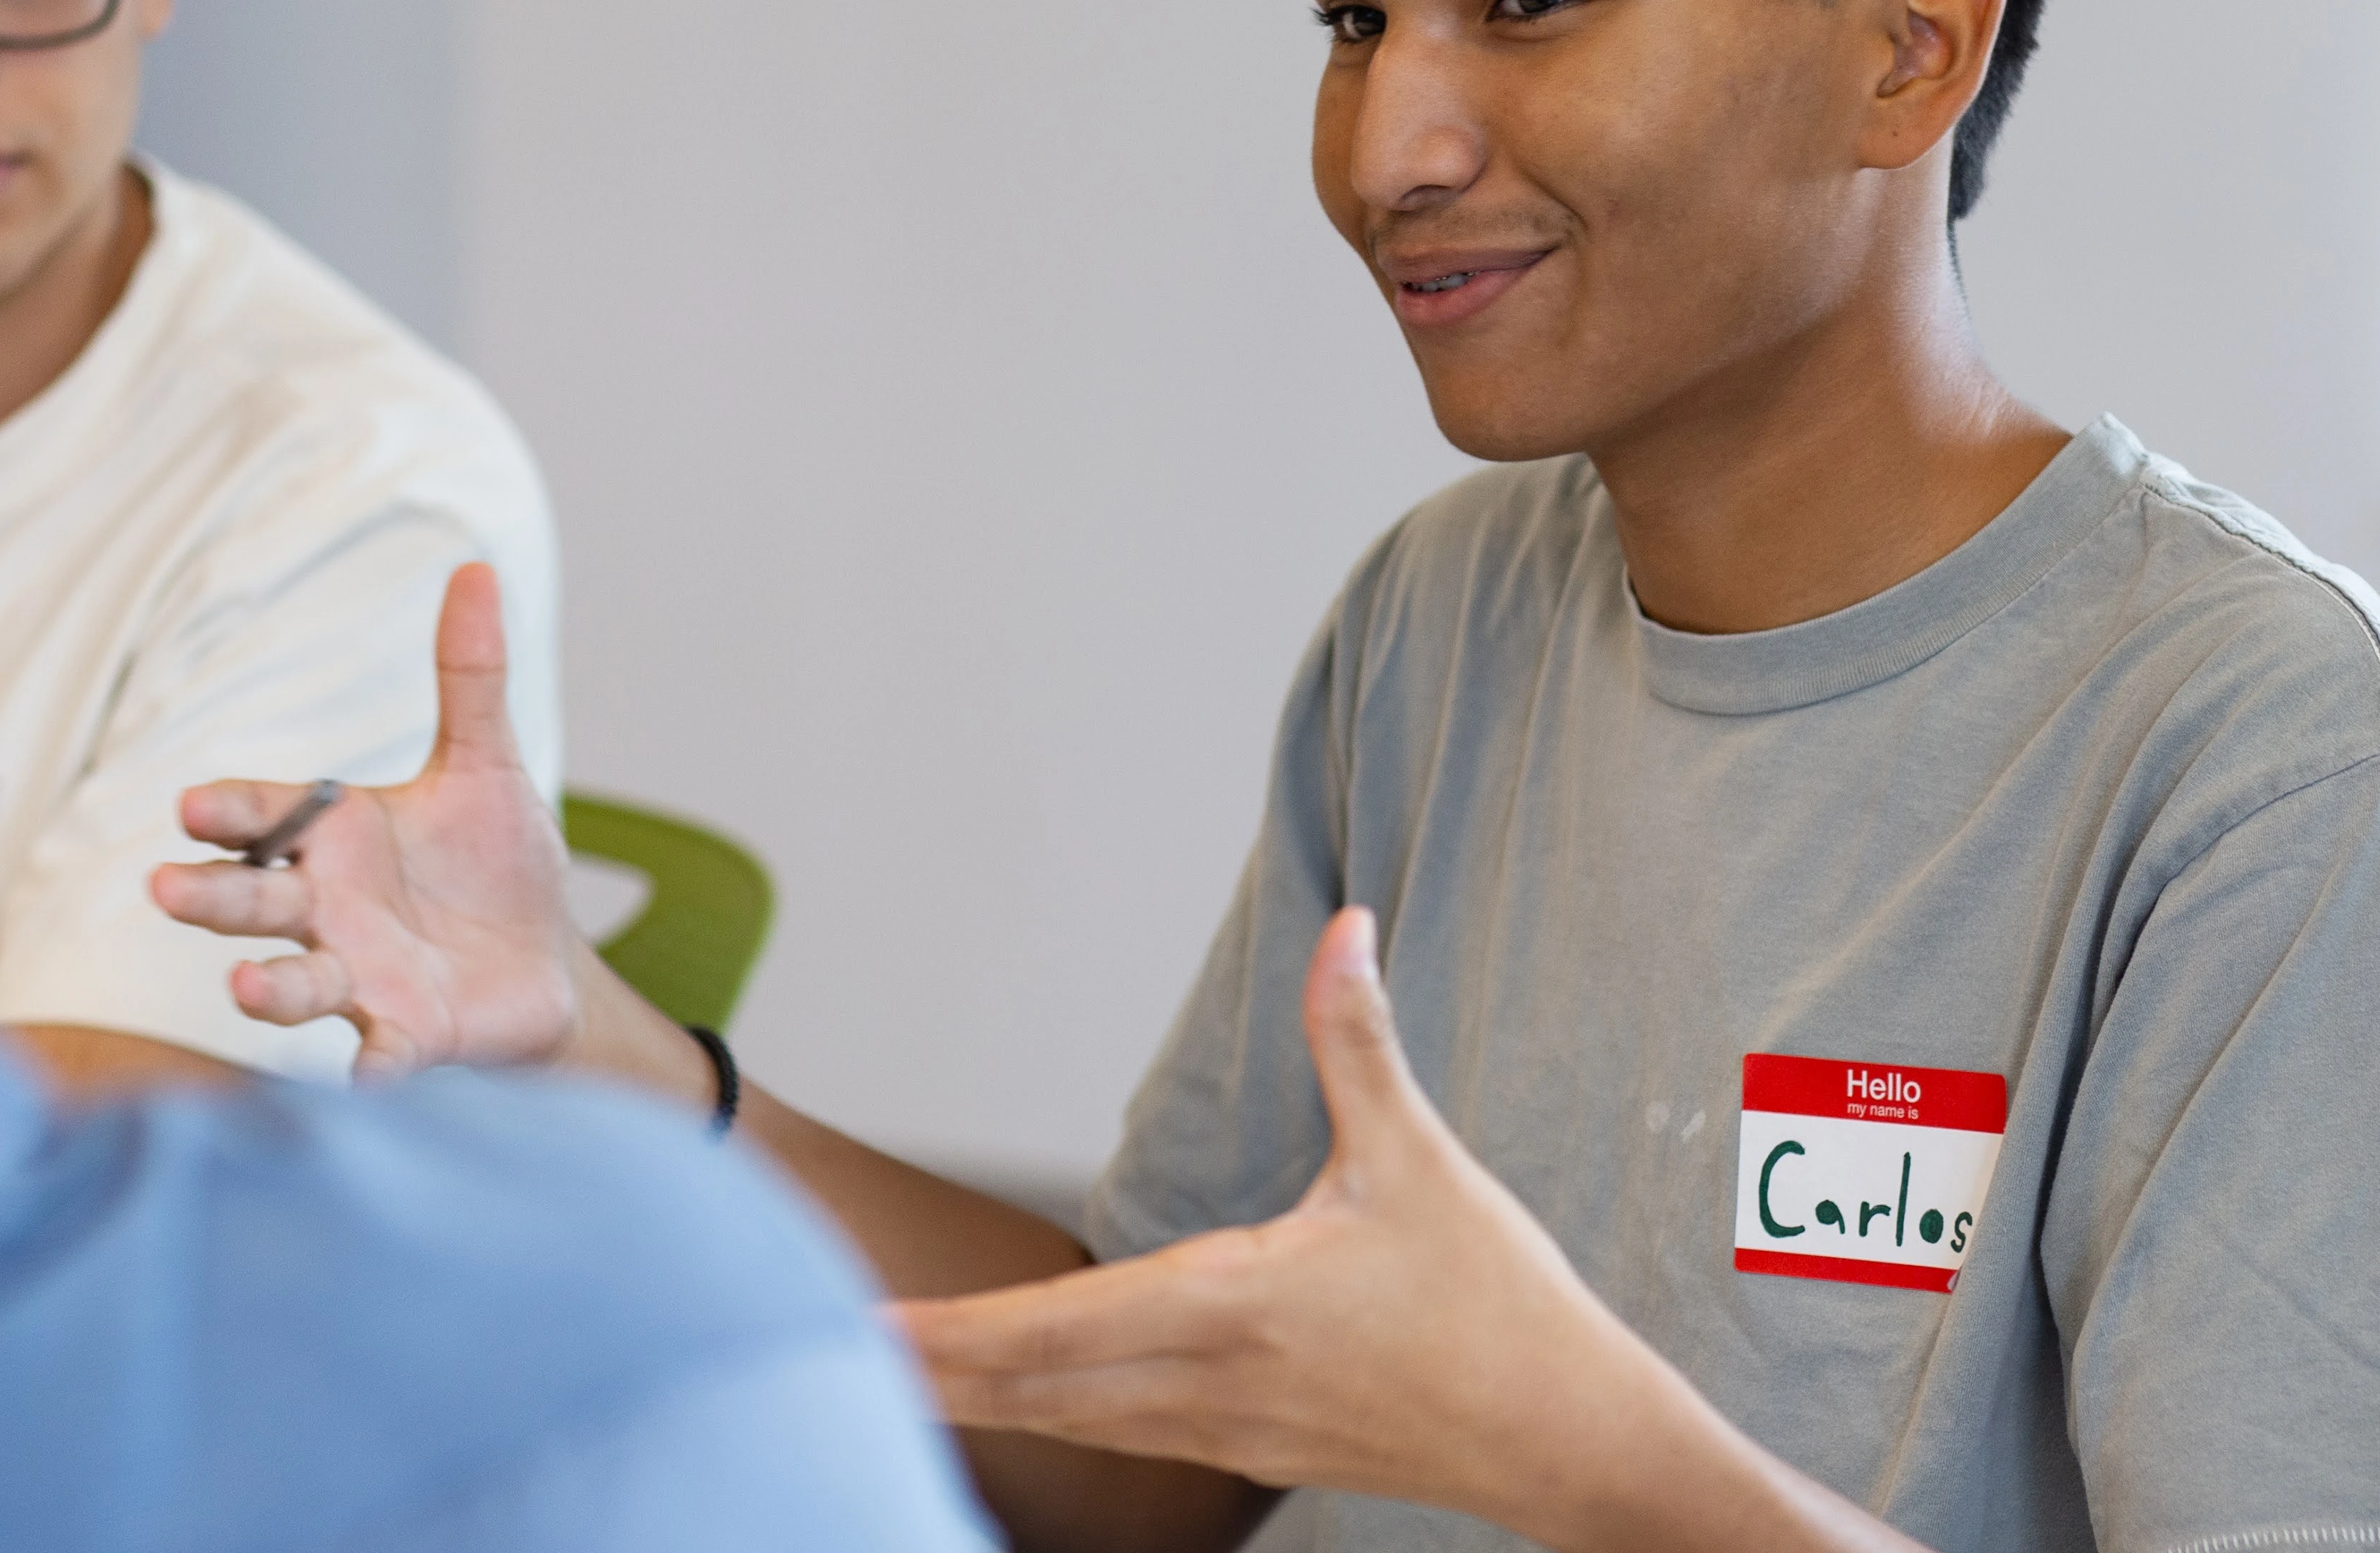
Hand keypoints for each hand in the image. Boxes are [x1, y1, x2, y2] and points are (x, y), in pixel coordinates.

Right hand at [149, 563, 581, 1079]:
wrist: (545, 960)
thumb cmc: (495, 864)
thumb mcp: (487, 765)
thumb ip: (469, 678)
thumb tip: (474, 571)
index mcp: (335, 837)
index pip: (265, 817)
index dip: (231, 812)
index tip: (194, 806)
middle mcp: (328, 909)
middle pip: (255, 898)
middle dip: (213, 896)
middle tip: (166, 889)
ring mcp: (358, 976)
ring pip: (297, 982)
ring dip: (269, 988)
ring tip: (247, 988)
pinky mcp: (407, 1032)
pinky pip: (379, 1055)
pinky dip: (371, 1067)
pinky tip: (362, 1077)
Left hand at [899, 909, 1797, 1550]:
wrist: (1565, 1440)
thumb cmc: (1497, 1306)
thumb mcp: (1422, 1160)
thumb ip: (1358, 1041)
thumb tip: (1341, 928)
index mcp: (1231, 1309)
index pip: (1054, 1329)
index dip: (951, 1331)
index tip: (863, 1325)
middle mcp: (1206, 1385)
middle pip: (1028, 1391)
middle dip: (922, 1371)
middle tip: (814, 1347)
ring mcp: (1223, 1433)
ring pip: (1064, 1422)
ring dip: (973, 1398)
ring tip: (886, 1369)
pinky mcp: (1247, 1451)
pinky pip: (1114, 1437)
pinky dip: (1044, 1416)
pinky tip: (1016, 1400)